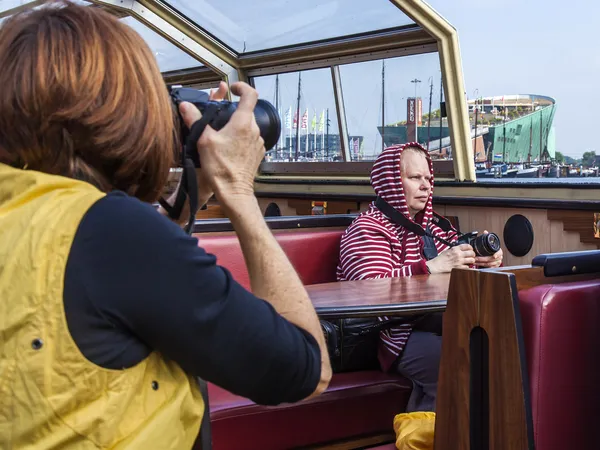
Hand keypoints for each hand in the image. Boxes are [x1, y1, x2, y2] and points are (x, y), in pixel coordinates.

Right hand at [178, 81, 263, 212]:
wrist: (234, 191)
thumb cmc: (221, 167)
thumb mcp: (203, 140)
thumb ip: (194, 120)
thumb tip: (185, 106)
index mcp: (243, 122)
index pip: (250, 94)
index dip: (241, 87)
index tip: (232, 88)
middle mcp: (255, 130)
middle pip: (246, 111)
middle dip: (233, 110)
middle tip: (218, 115)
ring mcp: (258, 142)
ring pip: (248, 126)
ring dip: (236, 126)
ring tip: (221, 134)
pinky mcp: (257, 153)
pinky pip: (249, 139)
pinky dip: (240, 138)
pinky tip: (228, 147)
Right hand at [426, 244, 475, 273]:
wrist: (437, 265)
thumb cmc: (441, 259)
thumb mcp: (448, 250)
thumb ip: (455, 249)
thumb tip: (462, 249)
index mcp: (455, 249)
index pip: (467, 246)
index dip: (470, 248)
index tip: (470, 249)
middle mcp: (458, 254)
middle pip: (472, 253)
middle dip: (472, 255)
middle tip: (471, 256)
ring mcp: (459, 261)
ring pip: (472, 260)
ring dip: (471, 261)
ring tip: (469, 262)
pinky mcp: (459, 268)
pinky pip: (468, 267)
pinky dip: (467, 267)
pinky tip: (465, 267)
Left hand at [474, 231, 502, 267]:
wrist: (493, 257)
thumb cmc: (491, 250)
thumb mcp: (490, 243)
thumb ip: (487, 237)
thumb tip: (485, 232)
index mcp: (499, 251)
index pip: (499, 253)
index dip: (497, 254)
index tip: (494, 256)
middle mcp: (499, 258)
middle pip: (491, 259)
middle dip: (482, 259)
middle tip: (476, 258)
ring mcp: (497, 263)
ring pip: (489, 264)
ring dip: (481, 263)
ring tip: (474, 261)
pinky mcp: (494, 267)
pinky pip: (488, 268)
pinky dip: (482, 266)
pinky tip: (477, 264)